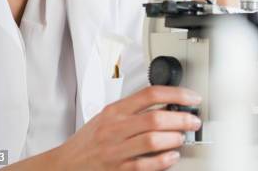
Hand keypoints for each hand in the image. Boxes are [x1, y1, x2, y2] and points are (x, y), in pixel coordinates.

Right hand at [54, 86, 201, 169]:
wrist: (64, 165)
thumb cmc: (88, 141)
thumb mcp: (107, 117)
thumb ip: (133, 110)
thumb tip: (167, 104)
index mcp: (114, 111)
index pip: (150, 94)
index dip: (176, 94)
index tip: (192, 98)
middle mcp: (115, 128)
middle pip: (155, 118)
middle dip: (181, 119)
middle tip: (194, 120)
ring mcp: (115, 150)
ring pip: (152, 140)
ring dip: (174, 138)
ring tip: (183, 137)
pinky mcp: (117, 170)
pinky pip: (144, 165)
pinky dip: (163, 160)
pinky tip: (172, 156)